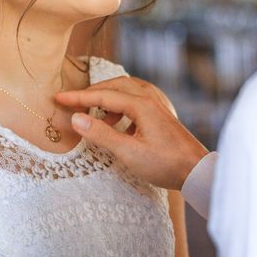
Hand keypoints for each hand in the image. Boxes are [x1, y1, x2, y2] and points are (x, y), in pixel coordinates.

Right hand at [55, 77, 208, 189]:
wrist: (198, 171)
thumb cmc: (165, 164)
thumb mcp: (128, 152)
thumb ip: (101, 134)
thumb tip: (76, 118)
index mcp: (141, 105)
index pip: (102, 95)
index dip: (78, 97)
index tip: (58, 98)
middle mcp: (150, 98)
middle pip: (115, 85)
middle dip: (92, 93)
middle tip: (73, 103)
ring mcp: (158, 104)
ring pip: (127, 90)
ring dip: (107, 97)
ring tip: (95, 115)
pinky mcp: (162, 113)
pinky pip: (137, 98)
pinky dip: (121, 105)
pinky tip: (117, 122)